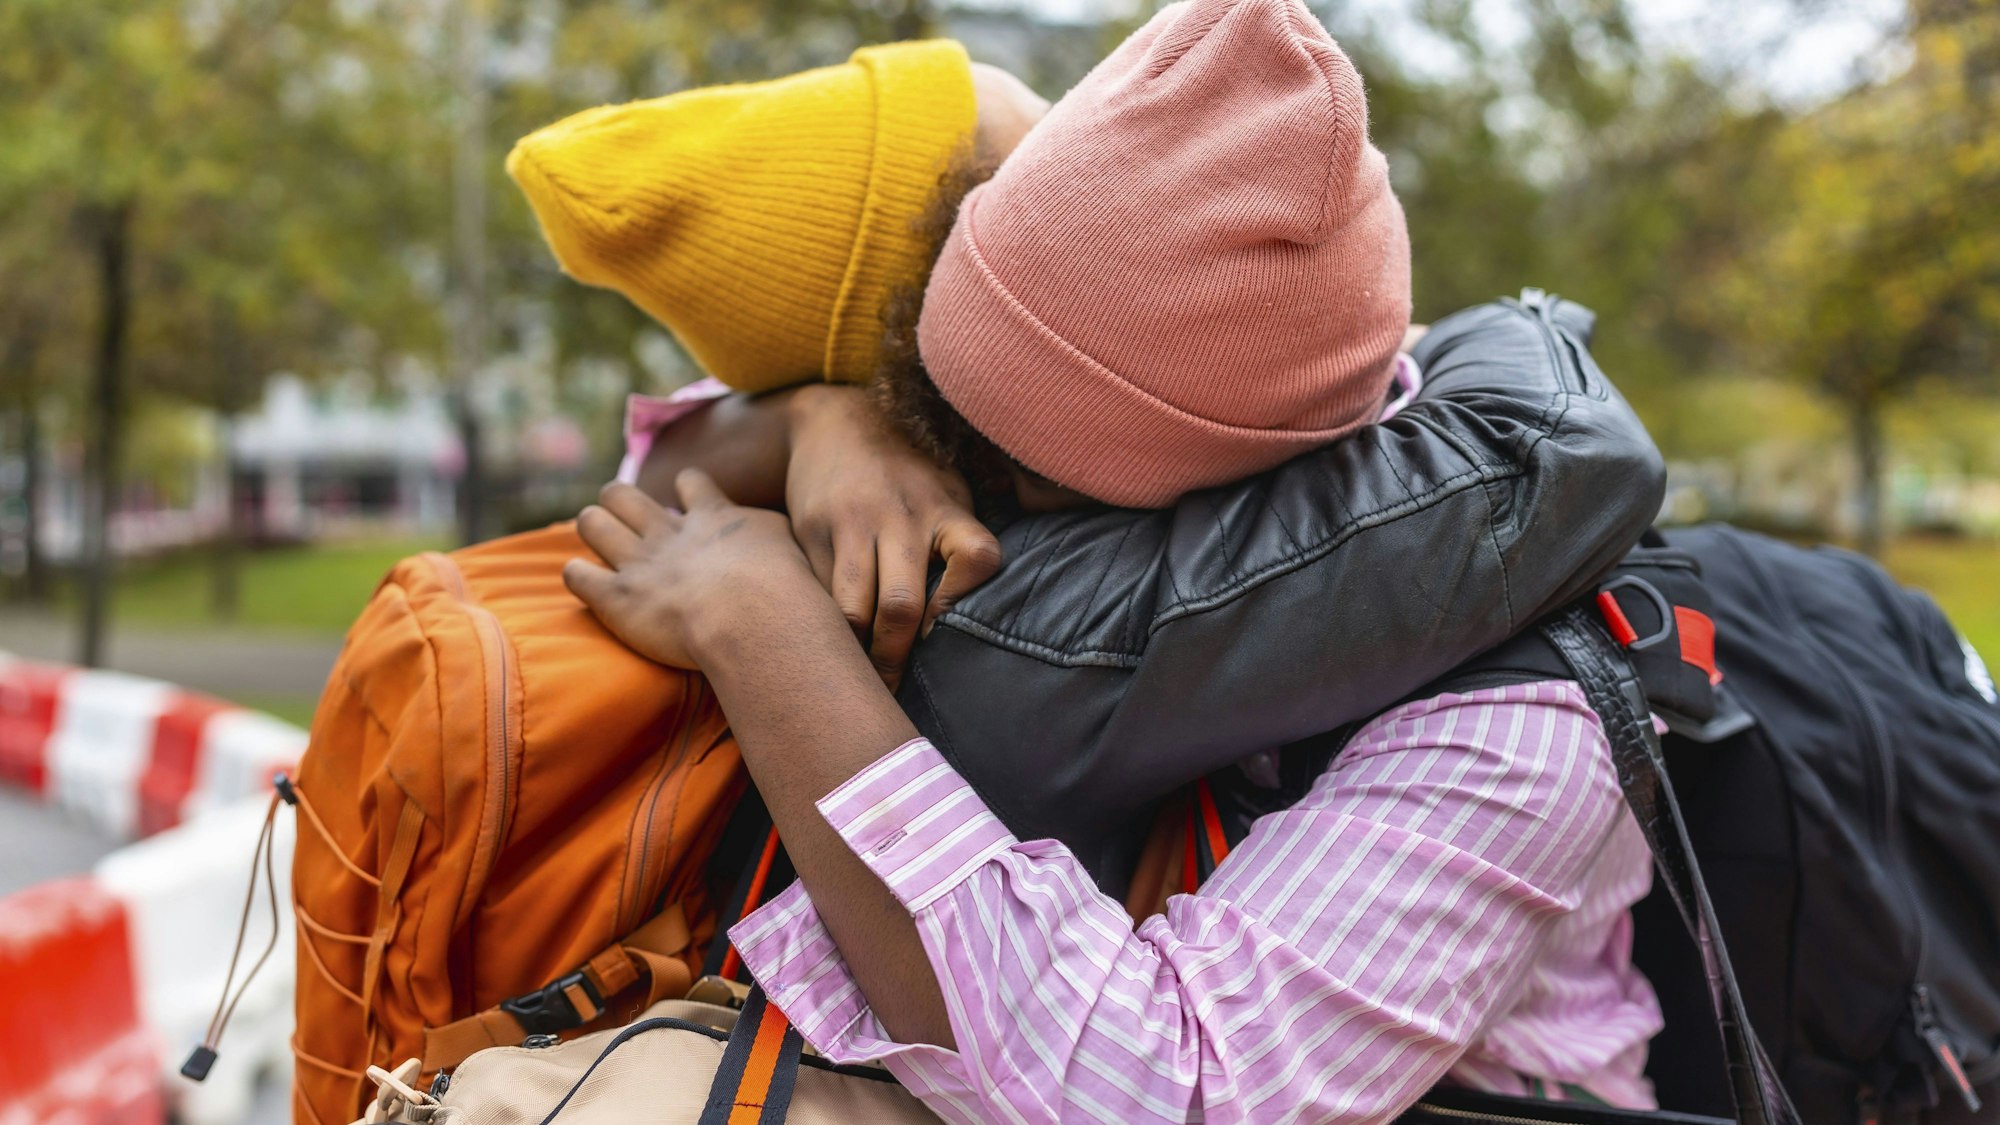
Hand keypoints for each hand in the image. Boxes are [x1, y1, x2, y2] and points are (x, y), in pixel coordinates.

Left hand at [564, 474, 830, 670]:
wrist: (756, 616)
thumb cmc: (785, 587)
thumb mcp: (791, 544)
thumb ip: (773, 535)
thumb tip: (777, 540)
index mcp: (712, 517)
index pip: (691, 483)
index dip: (685, 488)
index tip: (687, 500)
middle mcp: (669, 533)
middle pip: (626, 495)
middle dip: (619, 498)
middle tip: (624, 514)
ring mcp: (640, 563)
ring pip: (594, 523)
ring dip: (593, 525)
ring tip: (594, 534)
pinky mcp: (616, 598)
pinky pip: (577, 575)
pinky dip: (575, 575)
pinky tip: (581, 580)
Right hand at [784, 385, 1002, 687]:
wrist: (831, 418)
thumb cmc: (906, 470)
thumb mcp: (946, 486)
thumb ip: (962, 539)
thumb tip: (982, 618)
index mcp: (945, 507)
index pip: (978, 557)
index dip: (963, 603)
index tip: (942, 630)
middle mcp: (901, 516)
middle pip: (902, 606)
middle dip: (896, 658)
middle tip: (892, 688)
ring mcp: (853, 524)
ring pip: (852, 610)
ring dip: (857, 651)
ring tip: (858, 676)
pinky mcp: (812, 531)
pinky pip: (820, 593)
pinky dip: (827, 623)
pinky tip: (829, 639)